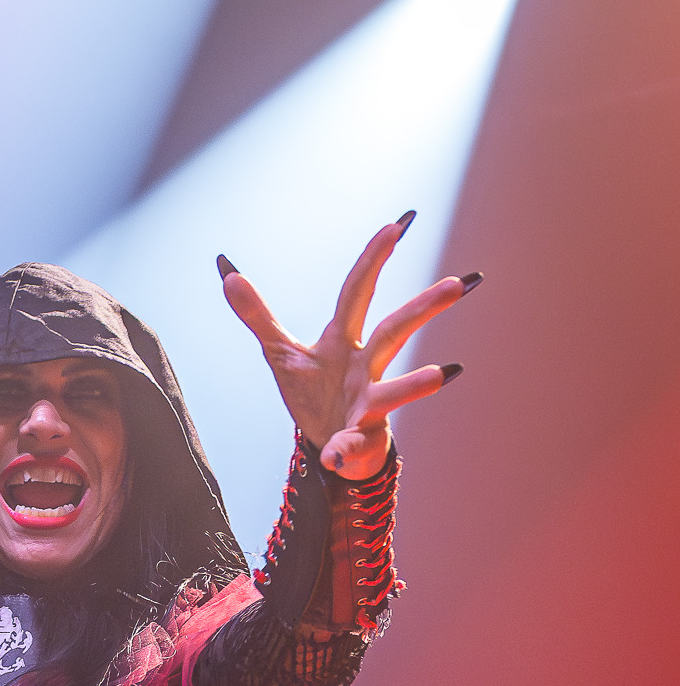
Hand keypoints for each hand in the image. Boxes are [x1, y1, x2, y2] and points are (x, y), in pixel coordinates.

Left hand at [219, 214, 477, 478]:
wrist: (330, 447)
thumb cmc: (314, 394)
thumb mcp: (280, 354)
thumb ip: (257, 316)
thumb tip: (227, 274)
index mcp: (343, 341)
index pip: (358, 293)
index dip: (372, 261)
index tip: (395, 227)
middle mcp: (365, 367)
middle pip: (395, 332)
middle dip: (424, 308)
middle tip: (457, 285)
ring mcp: (369, 404)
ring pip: (394, 392)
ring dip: (414, 385)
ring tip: (438, 376)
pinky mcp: (361, 441)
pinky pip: (352, 447)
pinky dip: (342, 453)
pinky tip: (336, 458)